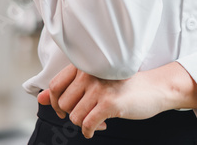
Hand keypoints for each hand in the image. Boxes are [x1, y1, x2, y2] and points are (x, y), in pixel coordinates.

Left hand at [38, 62, 196, 138]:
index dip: (57, 102)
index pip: (55, 86)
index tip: (67, 108)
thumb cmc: (125, 85)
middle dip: (72, 115)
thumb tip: (41, 99)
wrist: (155, 88)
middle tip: (87, 114)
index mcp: (86, 65)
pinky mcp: (108, 103)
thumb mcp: (96, 83)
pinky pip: (87, 125)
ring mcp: (99, 87)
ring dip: (84, 123)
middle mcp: (90, 73)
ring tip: (98, 119)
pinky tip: (101, 126)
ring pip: (74, 117)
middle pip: (64, 104)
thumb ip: (68, 88)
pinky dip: (90, 131)